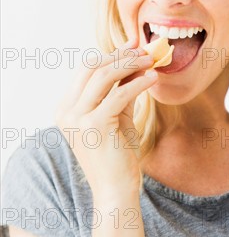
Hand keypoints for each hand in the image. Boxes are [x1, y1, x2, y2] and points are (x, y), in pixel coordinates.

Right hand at [55, 37, 157, 199]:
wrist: (116, 189)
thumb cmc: (117, 155)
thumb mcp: (118, 117)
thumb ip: (122, 90)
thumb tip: (136, 62)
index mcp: (67, 107)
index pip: (86, 69)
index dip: (111, 54)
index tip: (134, 46)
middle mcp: (67, 110)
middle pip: (93, 67)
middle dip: (121, 55)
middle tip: (145, 51)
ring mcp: (77, 117)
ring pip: (105, 75)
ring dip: (131, 64)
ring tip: (151, 60)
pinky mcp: (95, 125)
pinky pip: (120, 94)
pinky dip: (139, 83)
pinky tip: (153, 79)